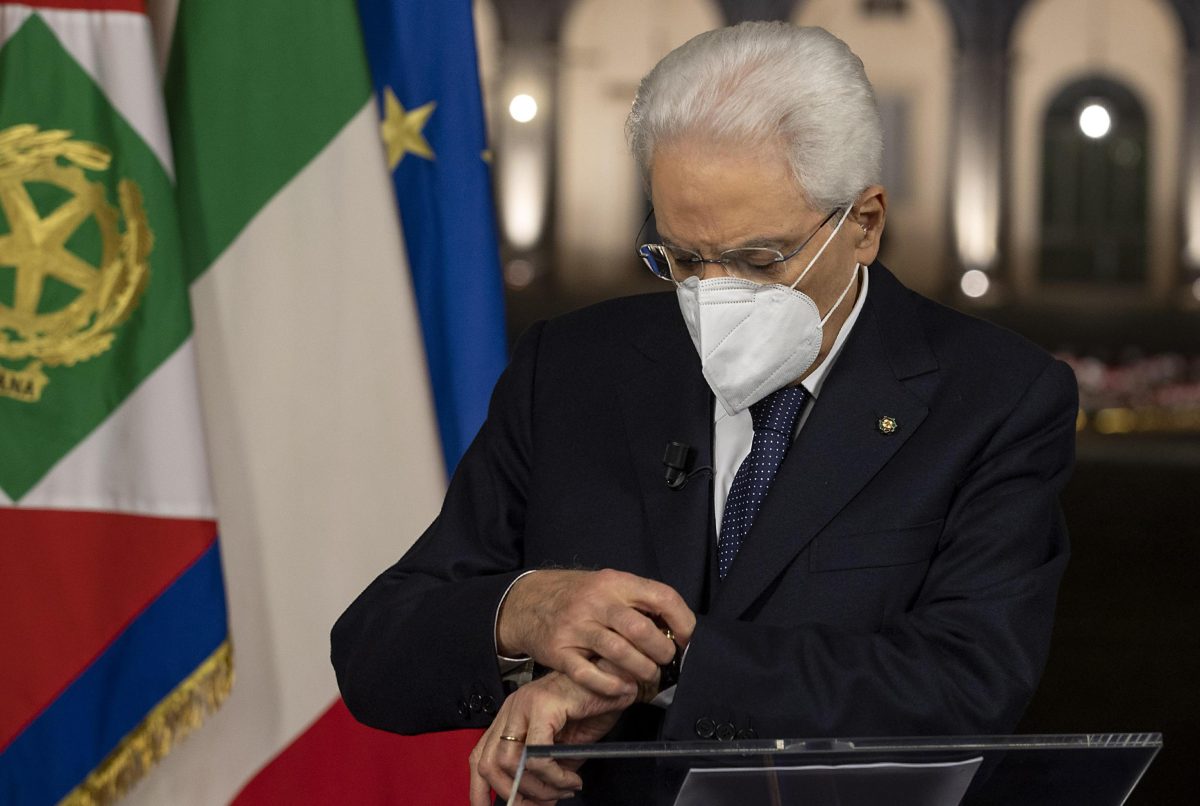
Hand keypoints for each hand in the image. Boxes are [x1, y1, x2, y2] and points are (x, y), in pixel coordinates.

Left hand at [468, 668, 634, 804]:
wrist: (617, 681)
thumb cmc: (593, 708)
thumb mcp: (564, 750)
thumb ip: (546, 775)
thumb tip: (536, 803)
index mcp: (511, 718)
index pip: (480, 757)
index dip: (480, 790)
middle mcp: (512, 709)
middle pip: (488, 763)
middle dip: (513, 794)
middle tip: (542, 804)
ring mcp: (525, 704)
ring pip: (510, 760)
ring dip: (538, 787)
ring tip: (564, 789)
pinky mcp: (543, 704)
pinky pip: (537, 752)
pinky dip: (553, 774)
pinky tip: (571, 778)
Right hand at [496, 569, 693, 697]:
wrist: (527, 600)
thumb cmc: (577, 596)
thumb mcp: (607, 584)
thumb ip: (636, 601)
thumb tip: (676, 627)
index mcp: (615, 582)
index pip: (661, 596)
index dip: (682, 620)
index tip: (686, 638)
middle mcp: (596, 602)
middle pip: (641, 629)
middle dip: (661, 651)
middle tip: (666, 660)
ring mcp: (576, 627)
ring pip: (619, 653)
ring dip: (642, 670)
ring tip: (648, 676)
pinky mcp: (559, 651)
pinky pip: (589, 674)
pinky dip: (611, 686)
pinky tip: (623, 689)